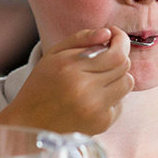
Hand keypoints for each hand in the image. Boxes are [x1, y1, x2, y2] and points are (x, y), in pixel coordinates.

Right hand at [0, 27, 133, 135]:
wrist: (30, 124)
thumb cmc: (42, 86)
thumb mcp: (53, 55)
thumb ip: (81, 38)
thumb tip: (108, 33)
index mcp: (72, 68)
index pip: (117, 53)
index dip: (122, 41)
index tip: (116, 37)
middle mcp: (85, 89)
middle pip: (124, 66)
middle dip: (118, 58)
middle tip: (107, 57)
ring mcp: (95, 108)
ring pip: (127, 83)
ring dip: (118, 77)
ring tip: (100, 78)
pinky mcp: (101, 123)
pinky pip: (120, 103)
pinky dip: (111, 97)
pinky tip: (93, 98)